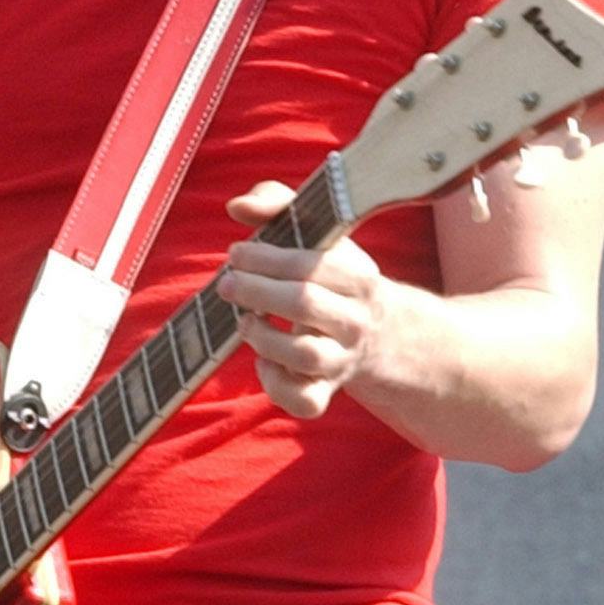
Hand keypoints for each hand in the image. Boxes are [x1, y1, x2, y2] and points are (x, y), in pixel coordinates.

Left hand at [218, 180, 389, 420]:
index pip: (309, 264)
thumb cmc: (329, 273)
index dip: (265, 258)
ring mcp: (343, 359)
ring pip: (304, 355)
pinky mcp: (328, 391)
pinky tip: (263, 360)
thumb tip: (237, 206)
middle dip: (256, 292)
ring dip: (264, 338)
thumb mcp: (315, 232)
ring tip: (245, 323)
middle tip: (226, 284)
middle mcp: (356, 319)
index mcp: (359, 275)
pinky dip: (275, 385)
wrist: (377, 332)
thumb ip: (276, 203)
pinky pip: (304, 401)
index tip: (236, 253)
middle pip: (304, 304)